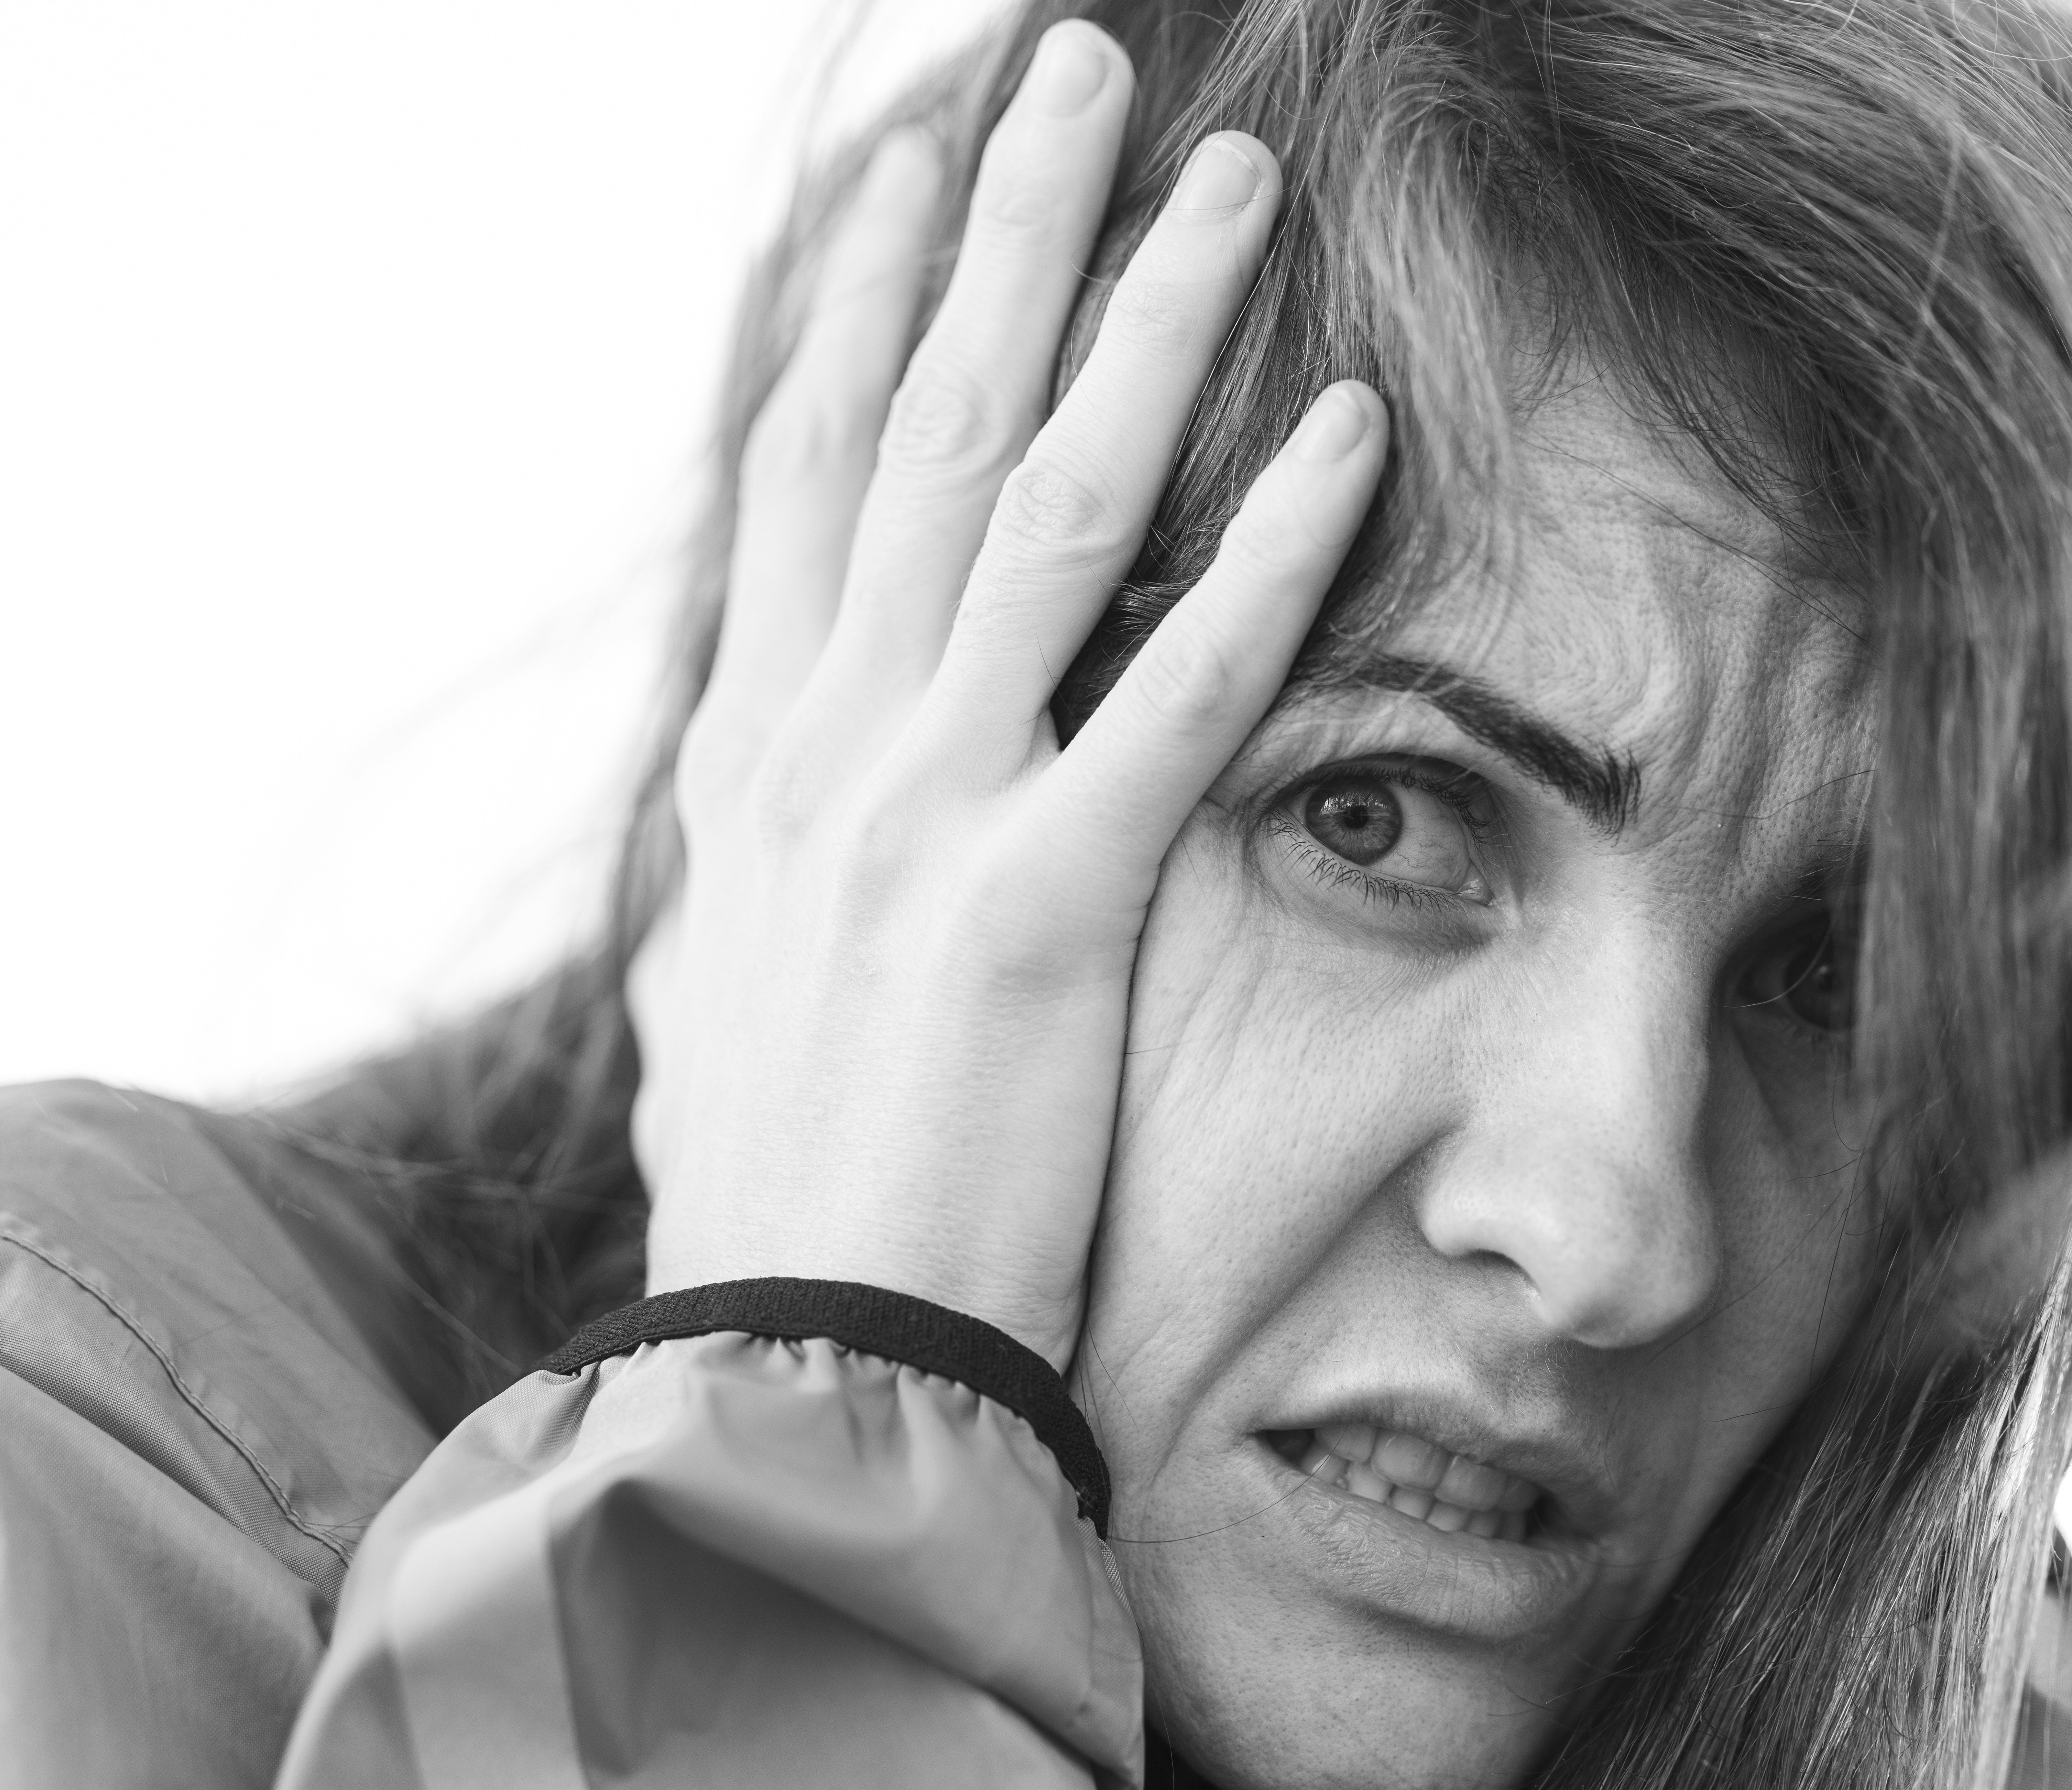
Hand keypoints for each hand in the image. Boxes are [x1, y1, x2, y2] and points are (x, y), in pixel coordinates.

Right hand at [624, 20, 1387, 1372]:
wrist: (775, 1376)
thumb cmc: (768, 1211)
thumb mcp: (721, 1016)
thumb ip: (737, 902)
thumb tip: (725, 864)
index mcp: (753, 772)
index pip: (804, 476)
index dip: (851, 304)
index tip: (902, 174)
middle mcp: (824, 752)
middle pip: (922, 428)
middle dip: (996, 232)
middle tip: (1066, 69)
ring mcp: (924, 817)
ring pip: (1050, 505)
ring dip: (1145, 323)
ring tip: (1227, 176)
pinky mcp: (1036, 910)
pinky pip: (1177, 687)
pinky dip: (1269, 551)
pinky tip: (1351, 430)